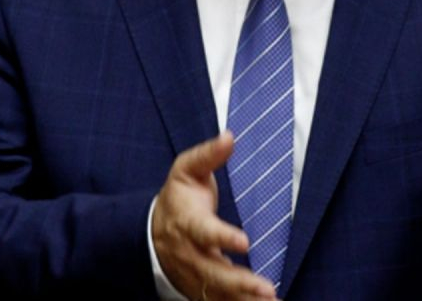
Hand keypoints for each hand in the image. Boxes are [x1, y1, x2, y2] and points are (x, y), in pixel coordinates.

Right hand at [153, 132, 277, 299]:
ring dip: (242, 298)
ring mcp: (193, 273)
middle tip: (265, 287)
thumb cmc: (177, 198)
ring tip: (270, 300)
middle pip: (212, 271)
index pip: (203, 232)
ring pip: (217, 291)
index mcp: (187, 222)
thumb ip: (208, 155)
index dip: (222, 237)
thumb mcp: (186, 170)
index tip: (244, 241)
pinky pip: (218, 300)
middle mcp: (189, 252)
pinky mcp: (199, 287)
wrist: (151, 231)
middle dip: (239, 282)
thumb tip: (229, 136)